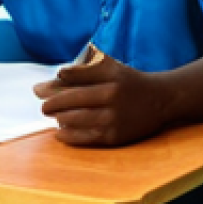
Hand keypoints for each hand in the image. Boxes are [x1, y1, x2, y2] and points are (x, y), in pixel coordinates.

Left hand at [34, 52, 170, 146]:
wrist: (160, 100)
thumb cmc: (129, 81)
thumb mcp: (112, 67)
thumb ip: (87, 68)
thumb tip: (58, 75)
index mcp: (110, 74)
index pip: (76, 75)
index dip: (57, 80)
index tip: (43, 86)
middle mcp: (112, 95)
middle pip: (73, 97)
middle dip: (51, 100)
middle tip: (41, 102)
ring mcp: (113, 117)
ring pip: (76, 118)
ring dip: (58, 116)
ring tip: (50, 114)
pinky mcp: (115, 136)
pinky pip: (85, 136)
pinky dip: (68, 135)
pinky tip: (59, 131)